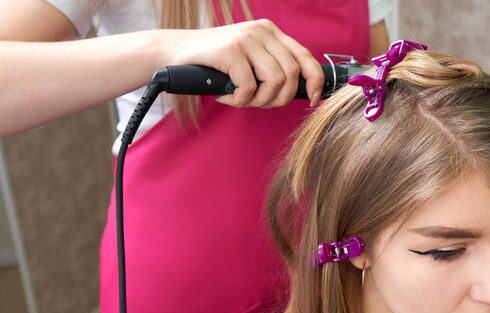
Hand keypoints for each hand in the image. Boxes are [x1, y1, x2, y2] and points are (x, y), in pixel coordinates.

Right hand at [163, 19, 322, 107]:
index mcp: (271, 33)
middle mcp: (262, 31)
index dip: (314, 82)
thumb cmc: (214, 63)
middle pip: (291, 75)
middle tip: (257, 104)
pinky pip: (249, 88)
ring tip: (240, 99)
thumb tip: (301, 92)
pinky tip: (225, 97)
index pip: (305, 57)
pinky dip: (238, 101)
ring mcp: (246, 38)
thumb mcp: (249, 59)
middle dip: (278, 99)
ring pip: (274, 81)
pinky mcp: (231, 50)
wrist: (174, 52)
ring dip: (258, 101)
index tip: (313, 101)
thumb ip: (271, 67)